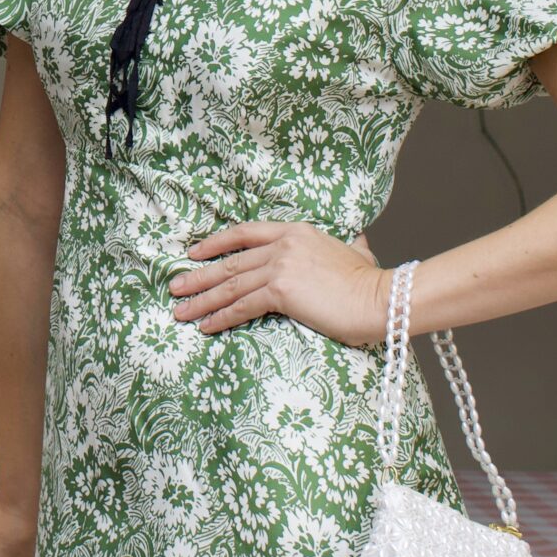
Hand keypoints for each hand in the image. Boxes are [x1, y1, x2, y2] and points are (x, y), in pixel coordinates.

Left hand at [170, 221, 388, 347]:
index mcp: (295, 231)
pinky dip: (220, 317)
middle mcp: (283, 244)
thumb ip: (349, 245)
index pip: (244, 233)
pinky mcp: (281, 291)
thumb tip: (358, 241)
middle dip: (199, 277)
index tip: (195, 253)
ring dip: (201, 300)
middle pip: (231, 262)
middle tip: (175, 287)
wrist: (381, 298)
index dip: (216, 244)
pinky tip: (206, 326)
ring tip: (181, 311)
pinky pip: (242, 306)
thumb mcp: (356, 252)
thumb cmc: (371, 282)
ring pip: (231, 285)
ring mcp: (280, 265)